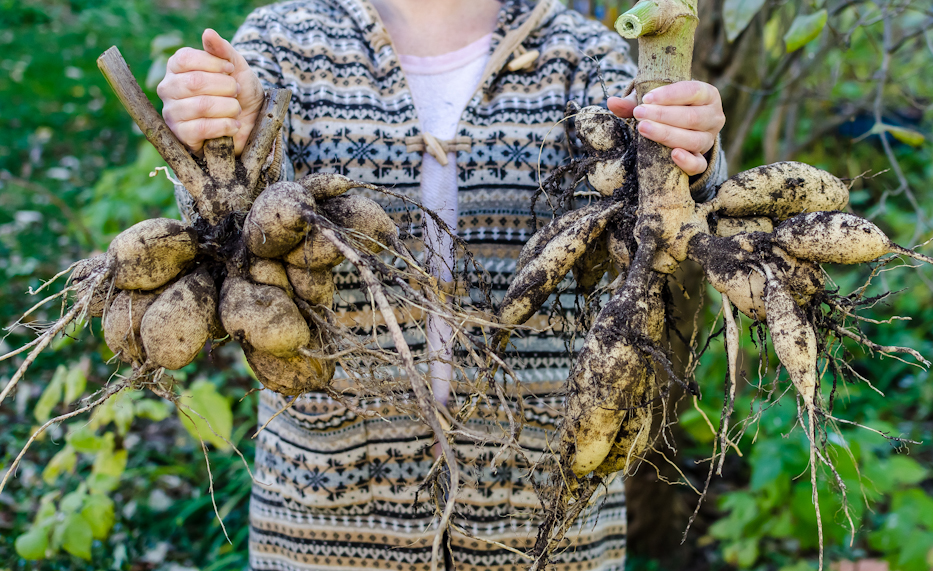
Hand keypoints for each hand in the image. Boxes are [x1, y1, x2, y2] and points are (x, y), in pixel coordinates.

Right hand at [157, 29, 264, 154]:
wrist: (251, 123)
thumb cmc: (240, 92)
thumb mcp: (236, 66)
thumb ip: (222, 49)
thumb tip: (208, 32)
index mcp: (176, 68)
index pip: (185, 59)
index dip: (213, 63)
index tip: (231, 69)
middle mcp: (168, 89)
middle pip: (195, 82)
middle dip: (226, 87)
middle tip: (236, 92)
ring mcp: (172, 113)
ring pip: (201, 106)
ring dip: (229, 107)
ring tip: (236, 109)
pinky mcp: (181, 136)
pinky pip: (201, 128)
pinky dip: (225, 126)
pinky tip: (234, 125)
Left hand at [607, 81, 724, 176]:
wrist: (680, 126)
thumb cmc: (666, 107)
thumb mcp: (653, 100)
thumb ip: (634, 101)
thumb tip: (611, 102)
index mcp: (707, 94)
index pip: (692, 91)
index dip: (669, 95)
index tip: (646, 98)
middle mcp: (714, 116)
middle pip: (692, 117)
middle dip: (663, 115)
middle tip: (640, 114)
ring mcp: (709, 139)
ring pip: (693, 140)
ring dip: (667, 135)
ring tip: (644, 129)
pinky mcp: (702, 159)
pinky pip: (699, 164)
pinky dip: (687, 161)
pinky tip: (673, 155)